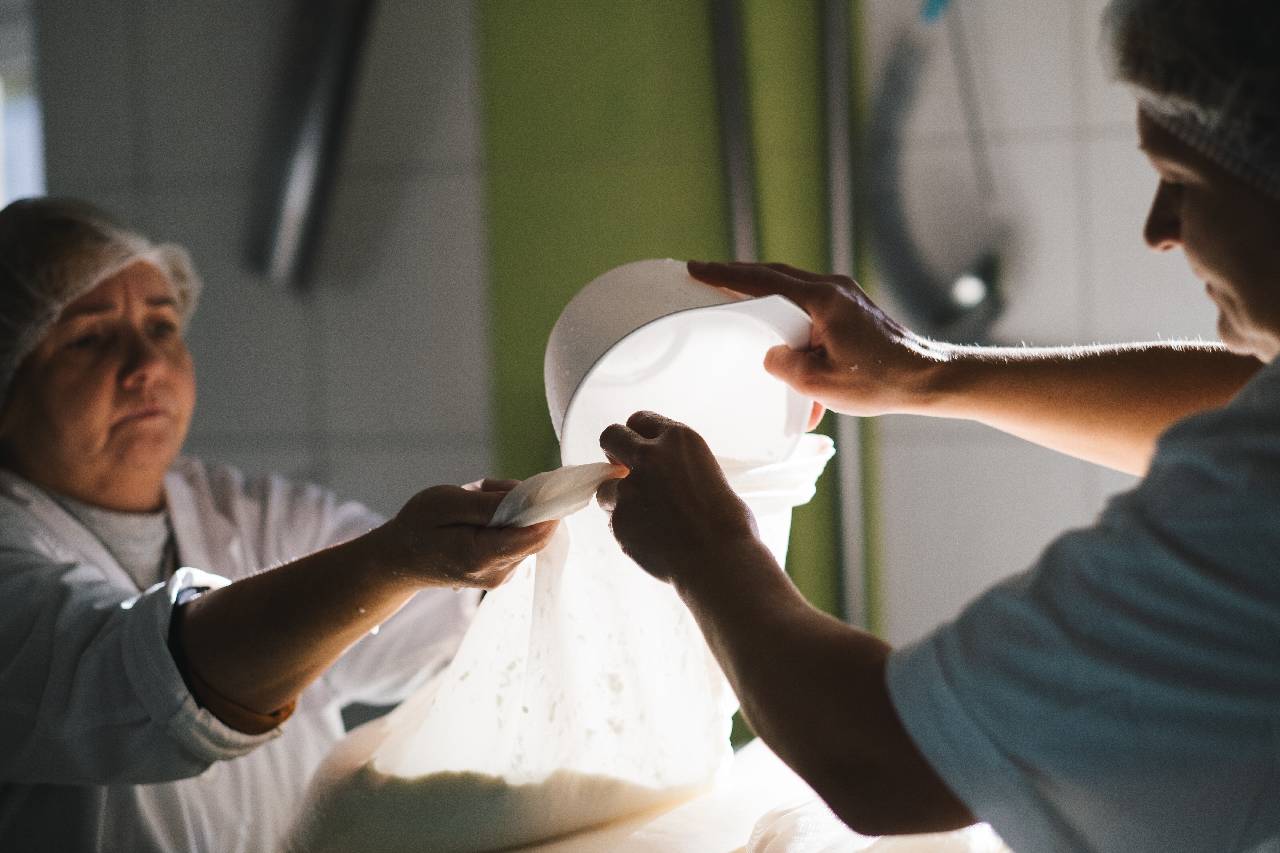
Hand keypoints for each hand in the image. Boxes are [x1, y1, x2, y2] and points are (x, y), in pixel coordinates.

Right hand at [377, 483, 557, 589]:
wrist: (398, 560)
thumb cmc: (417, 526)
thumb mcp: (447, 503)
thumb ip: (490, 504)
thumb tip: (532, 499)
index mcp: (482, 557)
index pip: (536, 534)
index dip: (547, 507)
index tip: (543, 483)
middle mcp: (498, 572)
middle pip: (534, 531)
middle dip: (520, 502)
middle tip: (486, 489)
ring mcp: (502, 575)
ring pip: (527, 531)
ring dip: (509, 510)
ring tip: (474, 503)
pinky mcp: (502, 571)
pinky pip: (517, 537)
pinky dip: (504, 521)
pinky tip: (477, 517)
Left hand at [597, 411, 762, 584]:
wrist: (719, 561)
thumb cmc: (728, 523)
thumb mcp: (708, 474)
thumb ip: (676, 466)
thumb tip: (659, 476)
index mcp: (678, 439)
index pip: (640, 419)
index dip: (639, 436)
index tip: (641, 449)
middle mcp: (650, 456)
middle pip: (610, 436)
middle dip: (614, 452)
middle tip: (626, 471)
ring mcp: (630, 487)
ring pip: (605, 485)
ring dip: (618, 497)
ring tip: (647, 517)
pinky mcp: (619, 517)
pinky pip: (614, 518)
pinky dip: (627, 526)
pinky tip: (651, 538)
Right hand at [687, 260, 944, 416]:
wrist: (928, 378)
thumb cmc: (880, 381)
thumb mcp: (821, 383)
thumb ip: (786, 366)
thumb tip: (771, 356)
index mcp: (821, 300)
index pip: (761, 281)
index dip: (725, 275)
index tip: (695, 269)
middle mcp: (833, 288)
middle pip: (775, 275)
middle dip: (739, 276)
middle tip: (706, 276)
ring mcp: (845, 296)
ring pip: (792, 288)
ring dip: (764, 293)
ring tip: (737, 301)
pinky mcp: (853, 310)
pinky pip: (810, 303)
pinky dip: (788, 311)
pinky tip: (781, 333)